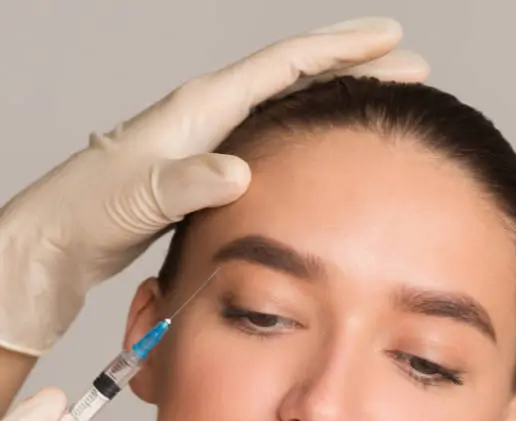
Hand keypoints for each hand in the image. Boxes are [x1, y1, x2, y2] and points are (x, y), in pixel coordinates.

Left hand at [0, 17, 427, 356]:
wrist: (60, 238)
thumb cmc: (91, 212)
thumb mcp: (140, 196)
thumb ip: (188, 180)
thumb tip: (238, 169)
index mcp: (201, 108)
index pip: (285, 65)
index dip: (341, 50)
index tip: (390, 40)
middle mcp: (208, 114)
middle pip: (295, 77)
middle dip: (353, 68)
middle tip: (408, 70)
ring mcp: (208, 140)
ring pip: (286, 108)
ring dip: (333, 101)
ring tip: (377, 104)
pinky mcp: (204, 170)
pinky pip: (269, 141)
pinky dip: (304, 136)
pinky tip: (319, 153)